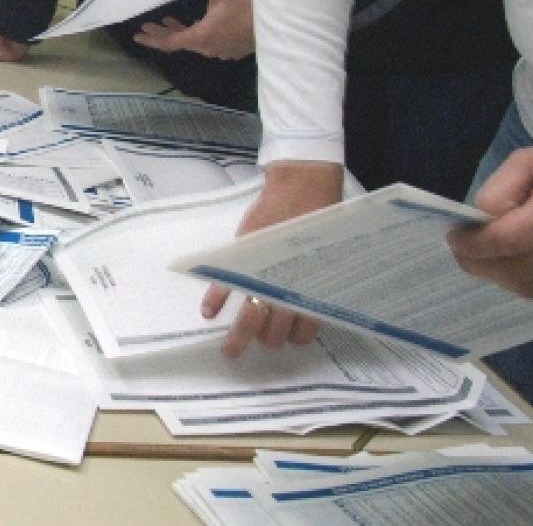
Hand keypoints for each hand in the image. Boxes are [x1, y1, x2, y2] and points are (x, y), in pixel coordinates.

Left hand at [134, 0, 254, 59]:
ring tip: (168, 21)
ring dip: (181, 33)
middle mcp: (210, 48)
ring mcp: (224, 50)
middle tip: (149, 25)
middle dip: (163, 33)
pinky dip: (196, 34)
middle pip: (181, 43)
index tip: (138, 36)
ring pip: (195, 43)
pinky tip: (198, 24)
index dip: (153, 39)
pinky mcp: (235, 48)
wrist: (283, 19)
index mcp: (202, 36)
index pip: (170, 42)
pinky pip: (209, 44)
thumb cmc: (249, 3)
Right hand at [204, 162, 340, 356]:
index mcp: (310, 292)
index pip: (301, 331)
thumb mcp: (324, 256)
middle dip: (266, 341)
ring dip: (240, 336)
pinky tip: (208, 313)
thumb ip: (317, 281)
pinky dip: (214, 300)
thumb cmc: (320, 220)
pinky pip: (224, 285)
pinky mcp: (243, 256)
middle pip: (272, 332)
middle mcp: (288, 289)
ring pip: (250, 319)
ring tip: (232, 347)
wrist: (302, 186)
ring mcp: (263, 274)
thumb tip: (318, 298)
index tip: (287, 343)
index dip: (292, 340)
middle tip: (261, 343)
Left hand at [450, 140, 532, 302]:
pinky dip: (532, 285)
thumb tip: (480, 217)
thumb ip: (502, 186)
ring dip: (502, 279)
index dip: (474, 244)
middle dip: (480, 265)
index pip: (509, 239)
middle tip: (464, 253)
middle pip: (518, 271)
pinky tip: (524, 266)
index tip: (454, 238)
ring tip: (489, 261)